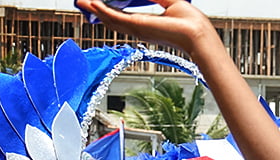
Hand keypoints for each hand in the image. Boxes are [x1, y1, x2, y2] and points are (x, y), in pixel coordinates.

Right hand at [74, 0, 216, 54]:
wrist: (197, 35)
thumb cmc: (191, 23)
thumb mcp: (168, 2)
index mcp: (146, 23)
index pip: (122, 15)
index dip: (107, 8)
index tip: (96, 1)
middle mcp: (139, 28)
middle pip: (111, 18)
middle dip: (96, 9)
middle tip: (82, 2)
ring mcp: (137, 29)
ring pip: (109, 18)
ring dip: (94, 9)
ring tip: (82, 2)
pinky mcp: (138, 26)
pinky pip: (115, 17)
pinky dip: (102, 10)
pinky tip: (93, 3)